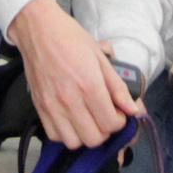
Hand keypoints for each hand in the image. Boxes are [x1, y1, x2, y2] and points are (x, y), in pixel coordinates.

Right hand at [7, 0, 140, 149]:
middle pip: (94, 139)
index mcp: (89, 86)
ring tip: (88, 120)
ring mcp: (53, 106)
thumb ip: (118, 87)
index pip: (111, 124)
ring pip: (75, 143)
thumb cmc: (70, 38)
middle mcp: (70, 100)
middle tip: (105, 117)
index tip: (119, 113)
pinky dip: (66, 134)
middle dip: (105, 131)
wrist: (38, 30)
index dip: (120, 122)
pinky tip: (71, 119)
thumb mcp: (101, 57)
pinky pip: (55, 136)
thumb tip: (133, 109)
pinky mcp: (40, 108)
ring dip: (85, 135)